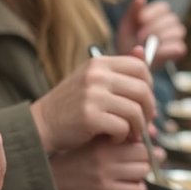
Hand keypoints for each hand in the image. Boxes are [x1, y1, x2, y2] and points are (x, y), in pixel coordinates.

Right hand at [30, 55, 154, 153]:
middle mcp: (96, 75)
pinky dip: (122, 137)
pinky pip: (122, 127)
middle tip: (143, 123)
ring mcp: (93, 95)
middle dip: (148, 110)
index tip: (144, 101)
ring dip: (138, 127)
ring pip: (135, 111)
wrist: (41, 124)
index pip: (139, 67)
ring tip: (130, 134)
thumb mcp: (91, 79)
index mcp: (99, 63)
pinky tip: (113, 138)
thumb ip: (116, 69)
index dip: (149, 86)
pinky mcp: (90, 117)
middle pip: (142, 90)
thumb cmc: (69, 105)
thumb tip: (143, 51)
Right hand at [49, 135, 153, 189]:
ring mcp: (105, 174)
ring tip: (134, 169)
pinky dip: (138, 188)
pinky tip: (129, 183)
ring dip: (142, 171)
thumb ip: (115, 130)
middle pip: (144, 152)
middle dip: (147, 154)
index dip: (143, 138)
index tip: (141, 141)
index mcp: (100, 138)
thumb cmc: (71, 154)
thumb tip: (151, 131)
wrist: (49, 175)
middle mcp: (104, 155)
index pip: (136, 134)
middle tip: (143, 156)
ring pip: (143, 170)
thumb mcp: (91, 136)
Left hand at [115, 0, 187, 66]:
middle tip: (140, 36)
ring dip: (161, 37)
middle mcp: (170, 24)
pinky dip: (166, 49)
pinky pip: (179, 47)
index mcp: (159, 14)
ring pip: (177, 31)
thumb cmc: (128, 41)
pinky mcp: (178, 52)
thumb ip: (134, 10)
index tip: (141, 19)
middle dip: (154, 27)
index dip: (153, 12)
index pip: (163, 7)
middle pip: (171, 19)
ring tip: (145, 44)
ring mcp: (176, 38)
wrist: (128, 62)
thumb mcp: (127, 24)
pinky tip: (154, 52)